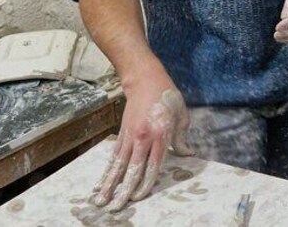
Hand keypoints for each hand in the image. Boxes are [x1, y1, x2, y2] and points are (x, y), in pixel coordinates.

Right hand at [92, 71, 192, 210]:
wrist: (146, 80)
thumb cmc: (168, 98)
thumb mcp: (182, 115)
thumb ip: (182, 138)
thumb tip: (187, 154)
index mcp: (160, 134)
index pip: (152, 164)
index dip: (145, 183)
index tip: (137, 198)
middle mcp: (143, 137)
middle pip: (132, 169)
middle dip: (123, 190)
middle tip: (114, 208)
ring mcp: (129, 136)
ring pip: (118, 165)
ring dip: (109, 184)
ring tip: (100, 201)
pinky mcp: (121, 133)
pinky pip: (114, 156)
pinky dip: (106, 170)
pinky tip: (100, 183)